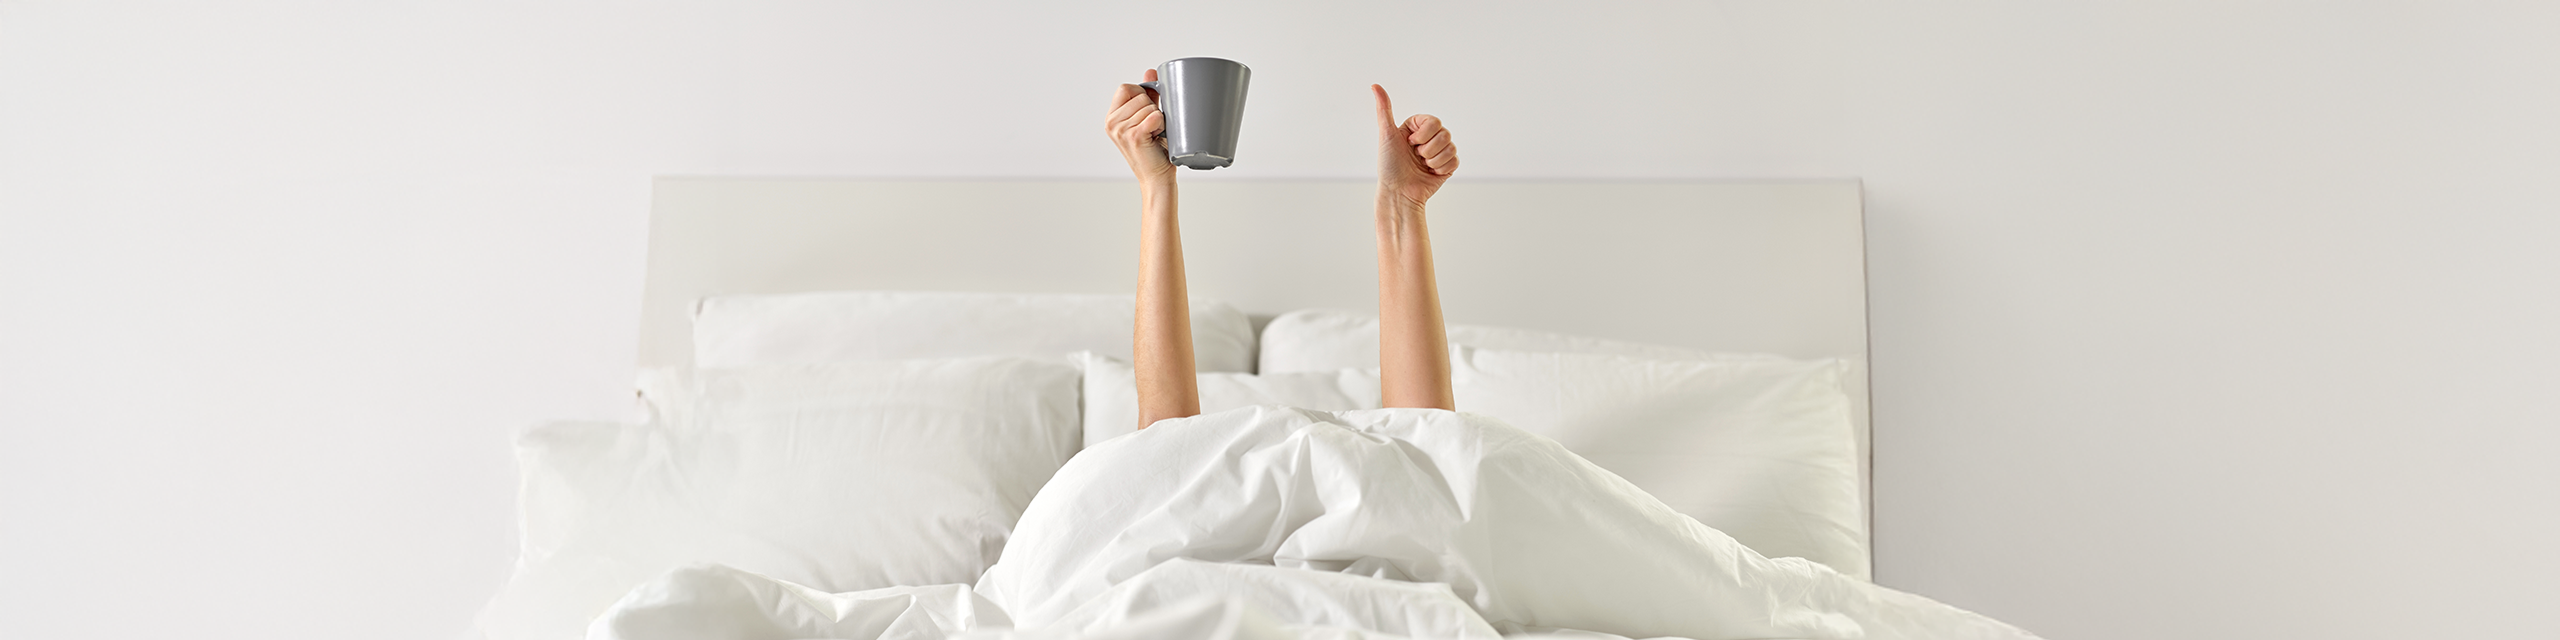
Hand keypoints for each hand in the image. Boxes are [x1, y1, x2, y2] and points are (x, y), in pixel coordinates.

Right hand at [1106, 69, 1175, 184]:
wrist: (1157, 177)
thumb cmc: (1154, 149)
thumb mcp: (1148, 117)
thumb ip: (1148, 95)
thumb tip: (1151, 71)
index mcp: (1112, 117)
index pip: (1125, 88)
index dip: (1141, 94)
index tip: (1147, 110)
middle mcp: (1111, 123)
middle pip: (1139, 95)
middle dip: (1152, 108)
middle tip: (1152, 128)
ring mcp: (1120, 130)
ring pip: (1149, 106)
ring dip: (1159, 118)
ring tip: (1154, 134)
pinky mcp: (1133, 136)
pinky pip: (1154, 116)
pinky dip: (1161, 124)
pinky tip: (1157, 136)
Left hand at [1373, 84, 1457, 207]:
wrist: (1398, 193)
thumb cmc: (1389, 165)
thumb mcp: (1386, 134)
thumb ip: (1384, 109)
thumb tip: (1375, 85)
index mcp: (1417, 127)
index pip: (1433, 121)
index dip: (1423, 134)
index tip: (1409, 143)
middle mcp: (1429, 137)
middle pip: (1445, 133)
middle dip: (1428, 149)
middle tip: (1416, 156)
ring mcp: (1440, 151)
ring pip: (1451, 146)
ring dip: (1433, 160)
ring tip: (1422, 165)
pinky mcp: (1448, 166)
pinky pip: (1455, 160)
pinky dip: (1441, 168)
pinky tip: (1430, 173)